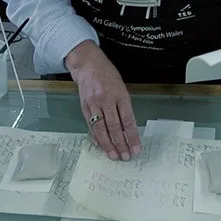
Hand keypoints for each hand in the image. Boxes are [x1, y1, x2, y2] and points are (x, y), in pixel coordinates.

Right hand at [66, 41, 141, 160]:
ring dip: (108, 144)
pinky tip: (102, 145)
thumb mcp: (121, 87)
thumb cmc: (107, 75)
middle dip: (121, 144)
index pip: (128, 120)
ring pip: (101, 129)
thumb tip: (128, 128)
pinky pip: (91, 125)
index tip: (136, 148)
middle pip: (115, 127)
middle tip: (126, 156)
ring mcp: (94, 104)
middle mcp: (106, 100)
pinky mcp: (84, 107)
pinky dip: (97, 137)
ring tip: (114, 155)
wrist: (87, 64)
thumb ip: (124, 106)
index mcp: (120, 94)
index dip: (132, 136)